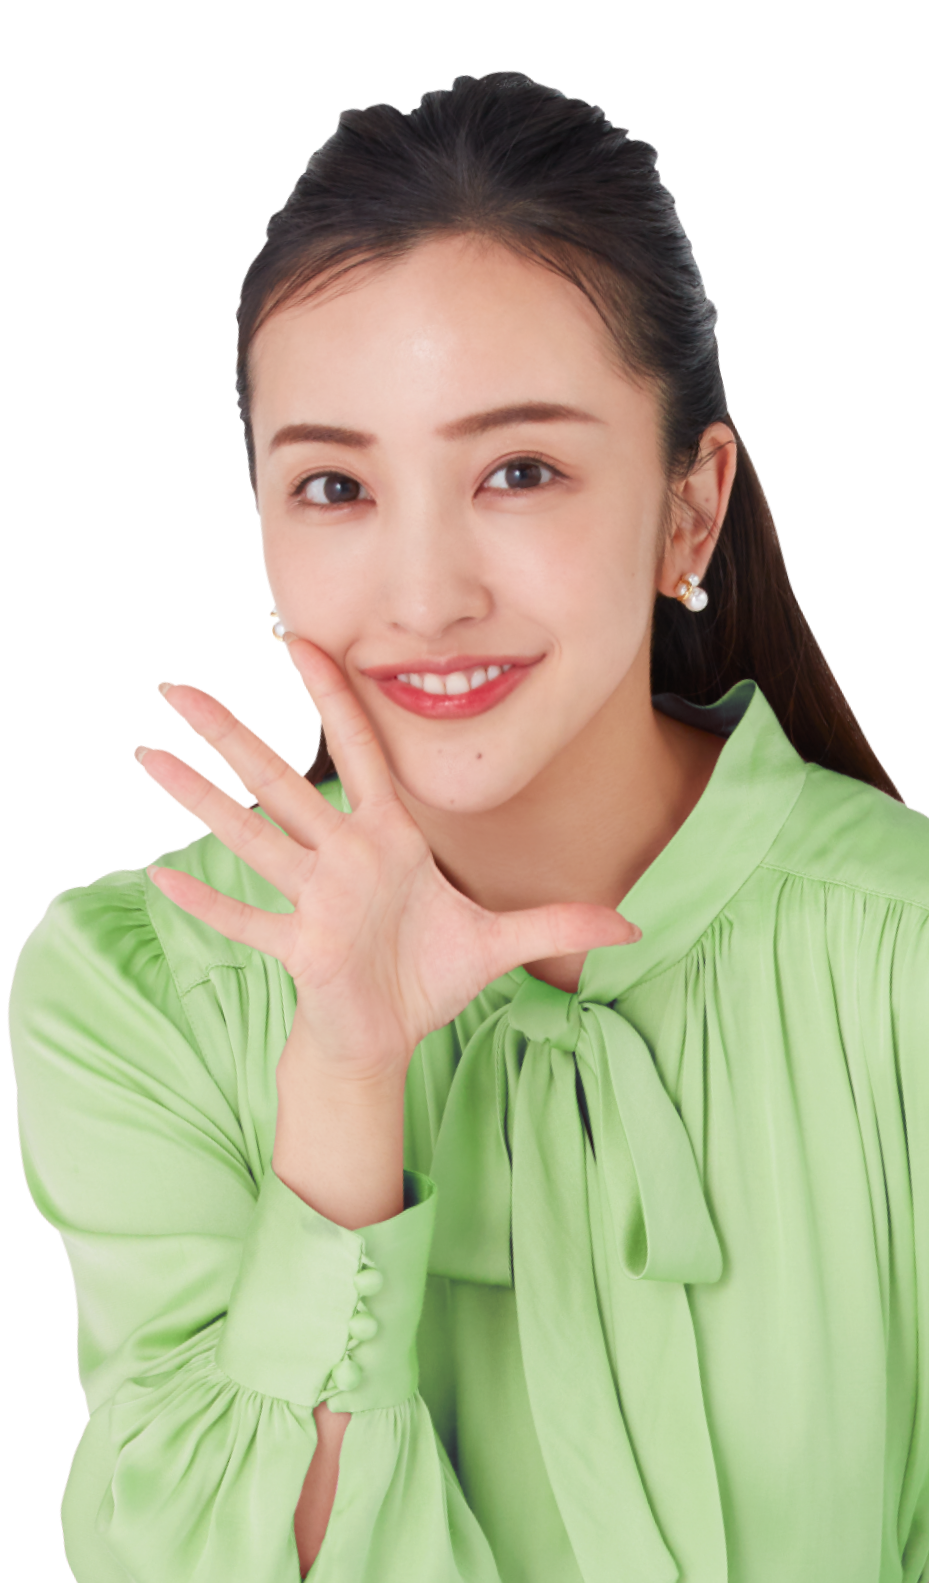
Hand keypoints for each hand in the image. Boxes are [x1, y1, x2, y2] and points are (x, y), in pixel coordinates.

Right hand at [134, 637, 641, 1082]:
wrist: (390, 1038)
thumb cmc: (429, 977)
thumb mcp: (499, 944)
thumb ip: (558, 924)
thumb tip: (633, 928)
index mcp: (385, 838)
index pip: (358, 750)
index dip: (335, 696)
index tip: (303, 642)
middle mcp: (340, 857)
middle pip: (278, 781)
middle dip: (230, 732)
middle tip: (175, 685)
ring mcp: (313, 900)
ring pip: (249, 836)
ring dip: (200, 798)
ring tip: (148, 754)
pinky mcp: (299, 949)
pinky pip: (248, 920)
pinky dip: (209, 903)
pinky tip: (160, 877)